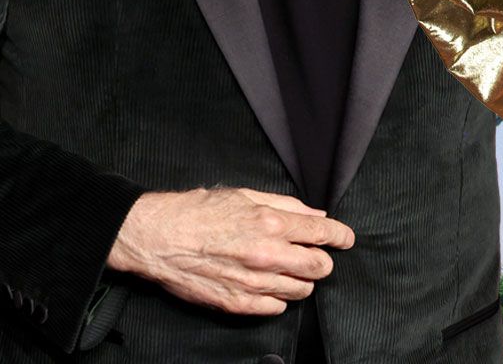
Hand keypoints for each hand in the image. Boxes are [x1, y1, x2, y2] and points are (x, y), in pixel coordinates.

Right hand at [106, 187, 354, 315]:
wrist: (157, 238)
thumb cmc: (197, 212)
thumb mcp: (245, 195)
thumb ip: (286, 205)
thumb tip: (316, 214)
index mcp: (271, 222)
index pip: (324, 233)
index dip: (341, 236)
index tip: (345, 239)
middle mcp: (267, 254)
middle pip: (320, 266)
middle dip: (322, 260)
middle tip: (313, 255)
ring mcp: (253, 281)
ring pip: (302, 290)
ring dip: (301, 280)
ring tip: (287, 271)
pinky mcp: (237, 303)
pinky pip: (276, 308)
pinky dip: (278, 298)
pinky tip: (269, 286)